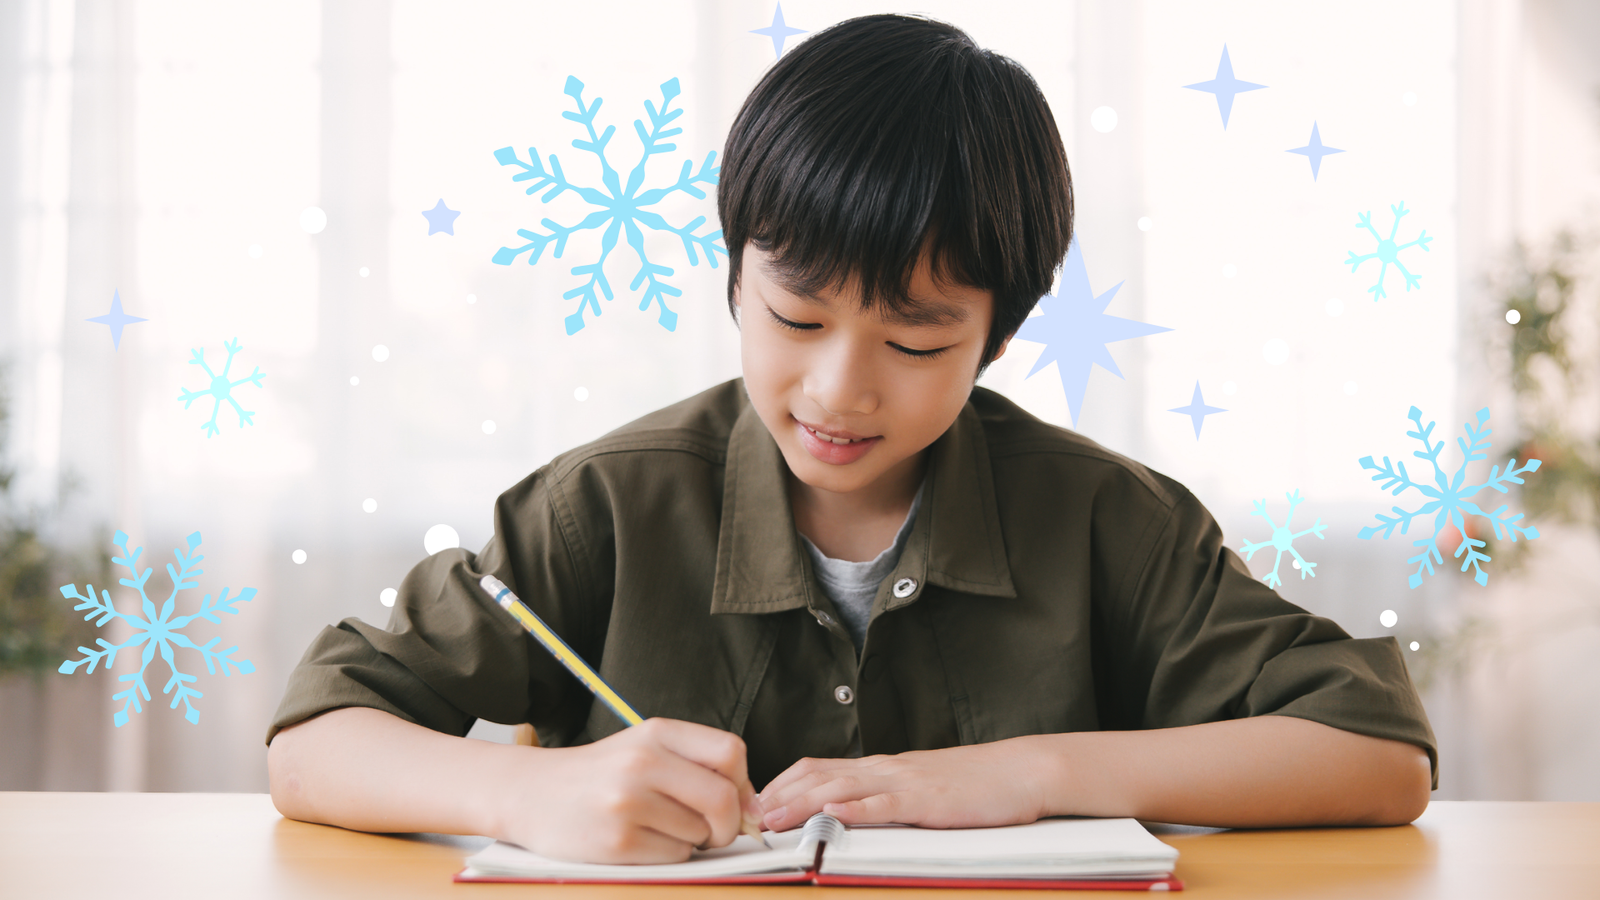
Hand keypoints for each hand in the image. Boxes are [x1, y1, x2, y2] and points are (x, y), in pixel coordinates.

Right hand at [491, 717, 762, 863]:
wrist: (528, 793)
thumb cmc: (597, 775)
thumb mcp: (643, 749)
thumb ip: (695, 765)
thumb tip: (753, 806)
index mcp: (657, 733)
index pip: (731, 752)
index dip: (743, 783)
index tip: (734, 799)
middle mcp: (642, 762)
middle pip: (723, 799)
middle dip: (728, 824)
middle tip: (712, 831)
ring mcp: (628, 802)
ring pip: (700, 833)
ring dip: (692, 840)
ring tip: (659, 828)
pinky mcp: (617, 842)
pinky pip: (674, 857)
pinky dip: (669, 855)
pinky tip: (642, 841)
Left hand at [756, 738, 1047, 831]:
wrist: (1020, 770)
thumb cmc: (972, 785)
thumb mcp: (917, 788)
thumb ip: (882, 797)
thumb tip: (845, 813)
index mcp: (880, 767)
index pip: (817, 767)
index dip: (782, 783)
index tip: (754, 803)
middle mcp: (885, 768)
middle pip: (819, 774)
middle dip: (779, 795)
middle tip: (746, 815)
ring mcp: (905, 782)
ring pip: (843, 787)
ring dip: (803, 803)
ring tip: (773, 817)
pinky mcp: (928, 800)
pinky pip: (885, 804)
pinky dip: (856, 809)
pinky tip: (833, 814)